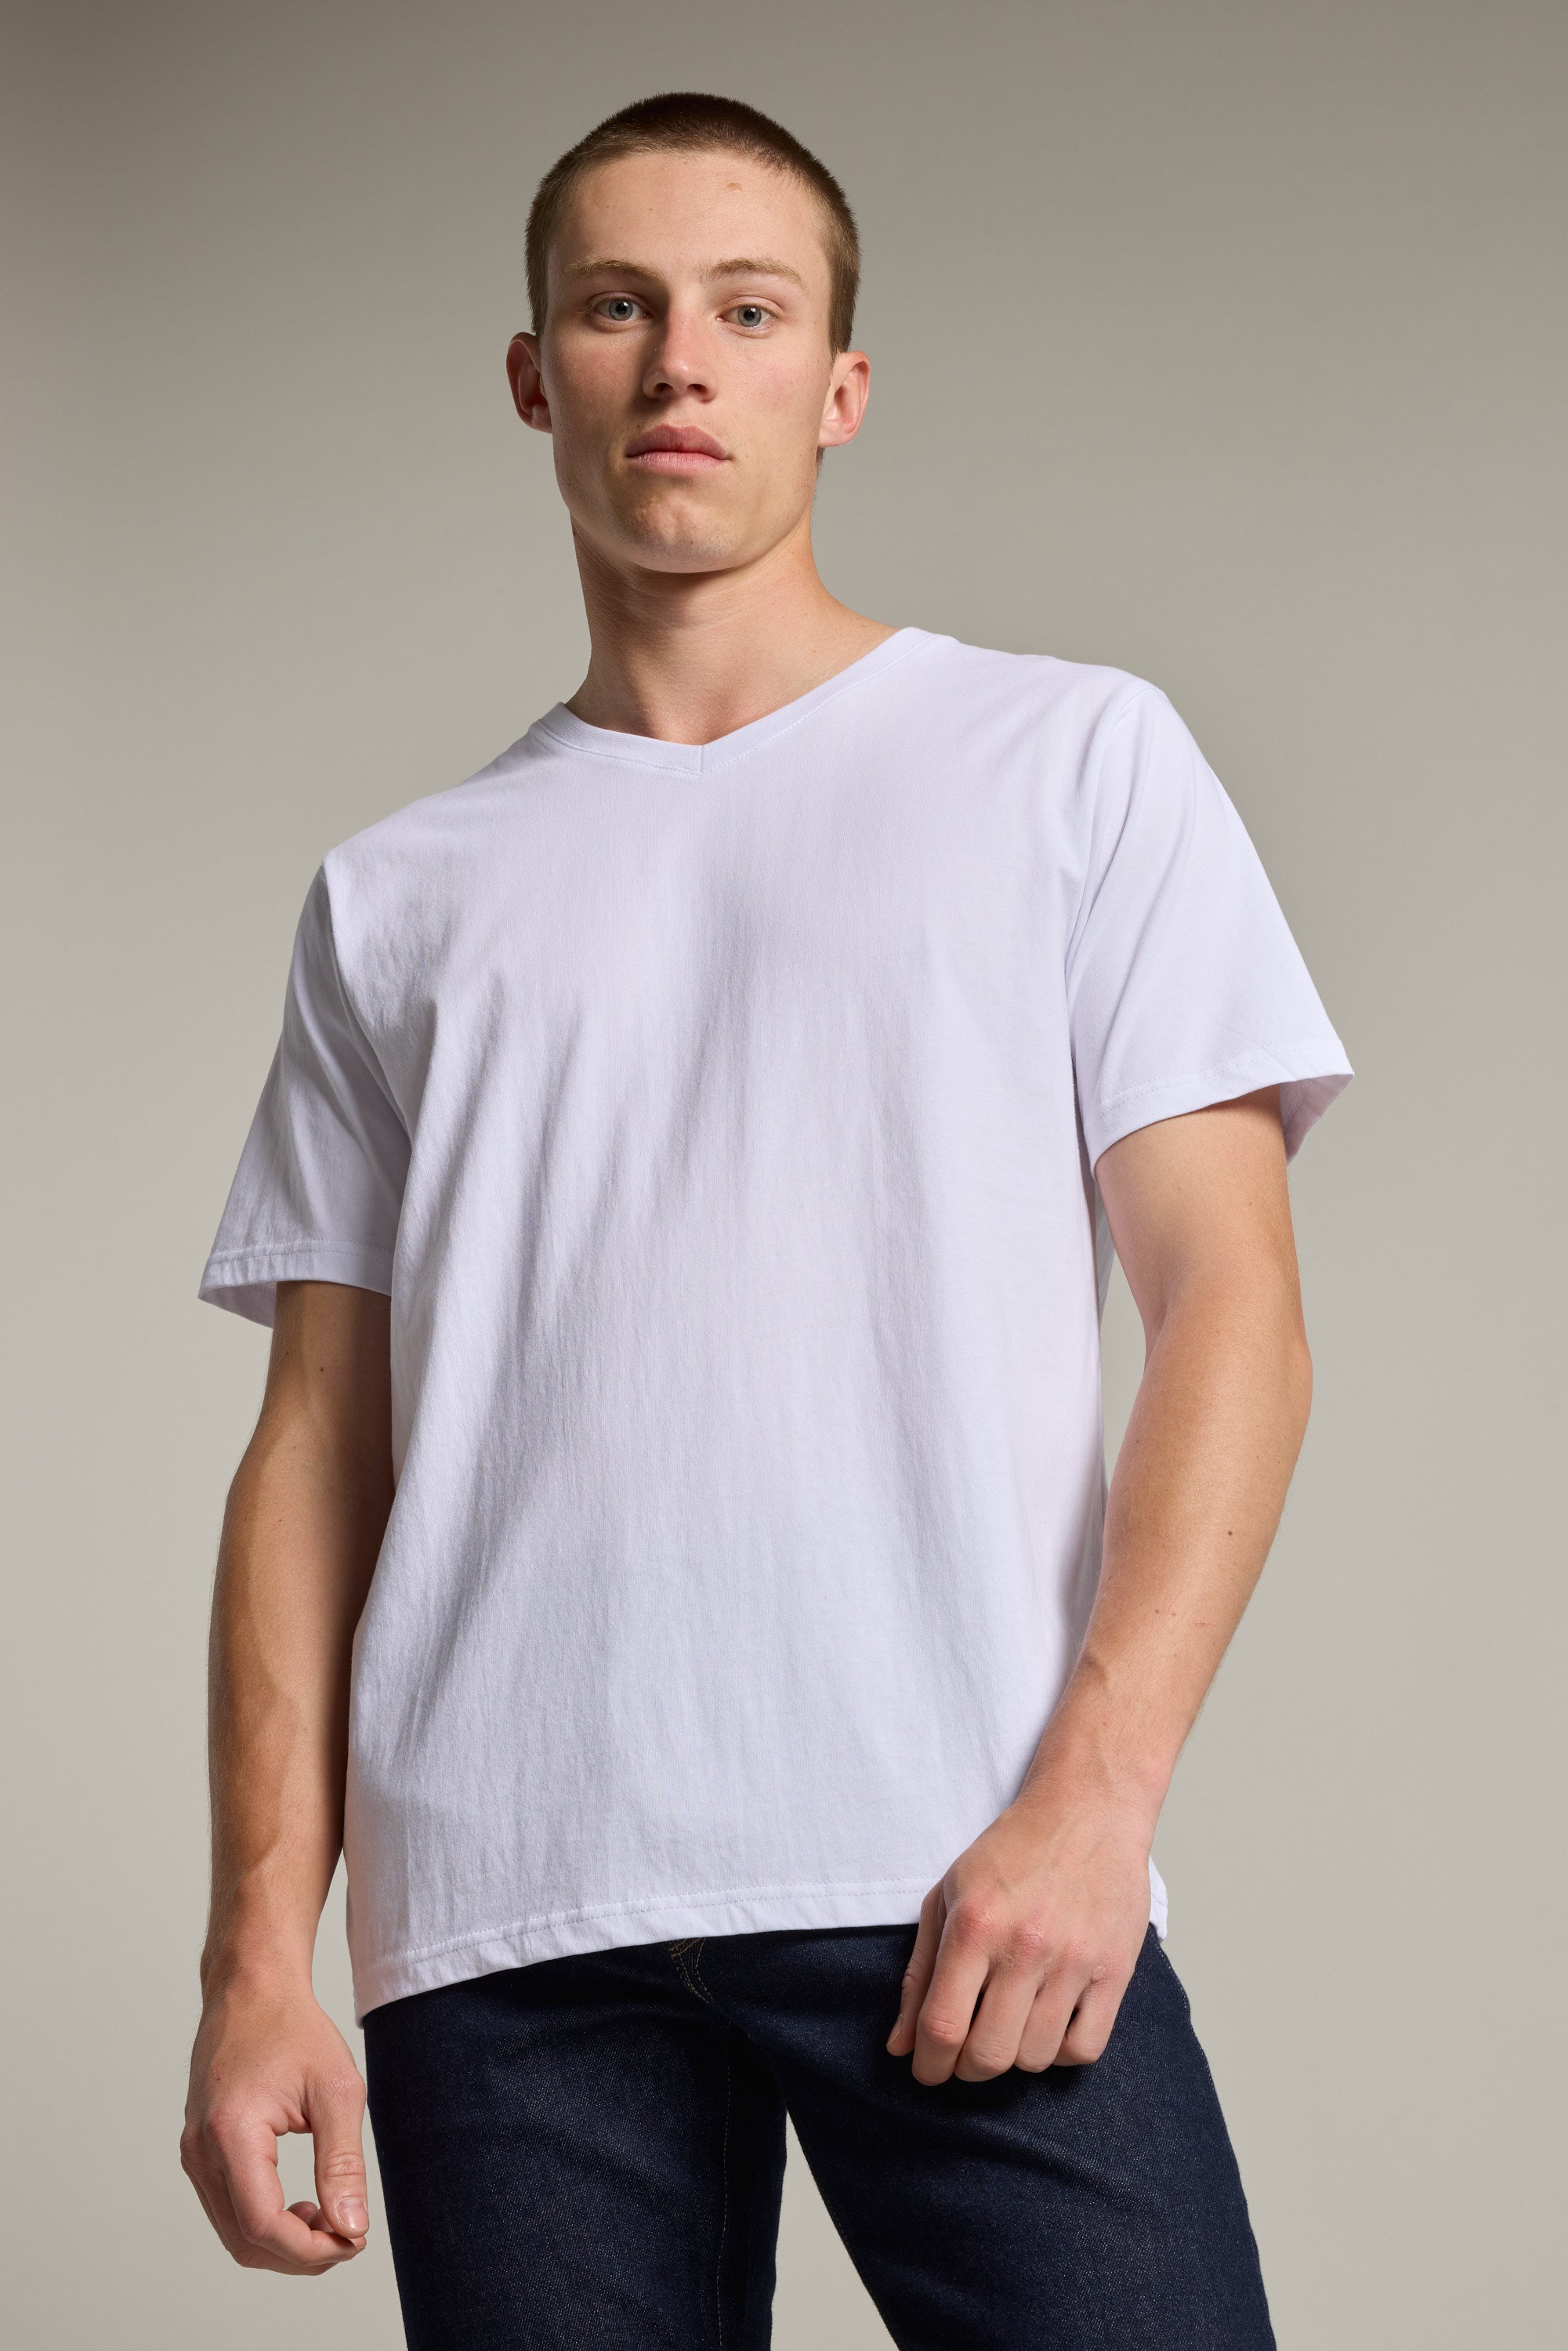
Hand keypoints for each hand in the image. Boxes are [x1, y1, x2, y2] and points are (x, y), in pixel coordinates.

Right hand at [180, 1966, 370, 2272]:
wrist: (250, 1989)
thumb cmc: (294, 2028)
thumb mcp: (336, 2090)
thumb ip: (342, 2164)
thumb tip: (352, 2228)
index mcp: (232, 2133)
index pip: (263, 2225)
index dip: (309, 2250)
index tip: (353, 2242)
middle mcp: (201, 2150)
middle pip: (245, 2241)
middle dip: (300, 2254)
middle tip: (348, 2237)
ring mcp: (193, 2153)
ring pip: (234, 2233)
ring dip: (282, 2243)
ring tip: (329, 2217)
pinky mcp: (198, 2152)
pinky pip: (228, 2210)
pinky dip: (264, 2222)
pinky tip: (302, 2205)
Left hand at [885, 1776, 1154, 2084]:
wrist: (1088, 1809)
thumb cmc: (1013, 1850)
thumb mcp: (949, 1895)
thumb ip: (921, 1972)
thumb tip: (900, 2045)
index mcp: (976, 1925)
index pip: (942, 2026)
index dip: (928, 2063)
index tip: (926, 2068)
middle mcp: (1025, 1946)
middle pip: (988, 2055)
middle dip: (965, 2069)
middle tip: (964, 2053)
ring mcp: (1075, 1961)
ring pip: (1035, 2058)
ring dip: (1013, 2057)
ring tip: (1009, 2026)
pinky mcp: (1116, 1971)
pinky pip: (1083, 2049)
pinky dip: (1060, 2053)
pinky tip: (1049, 2025)